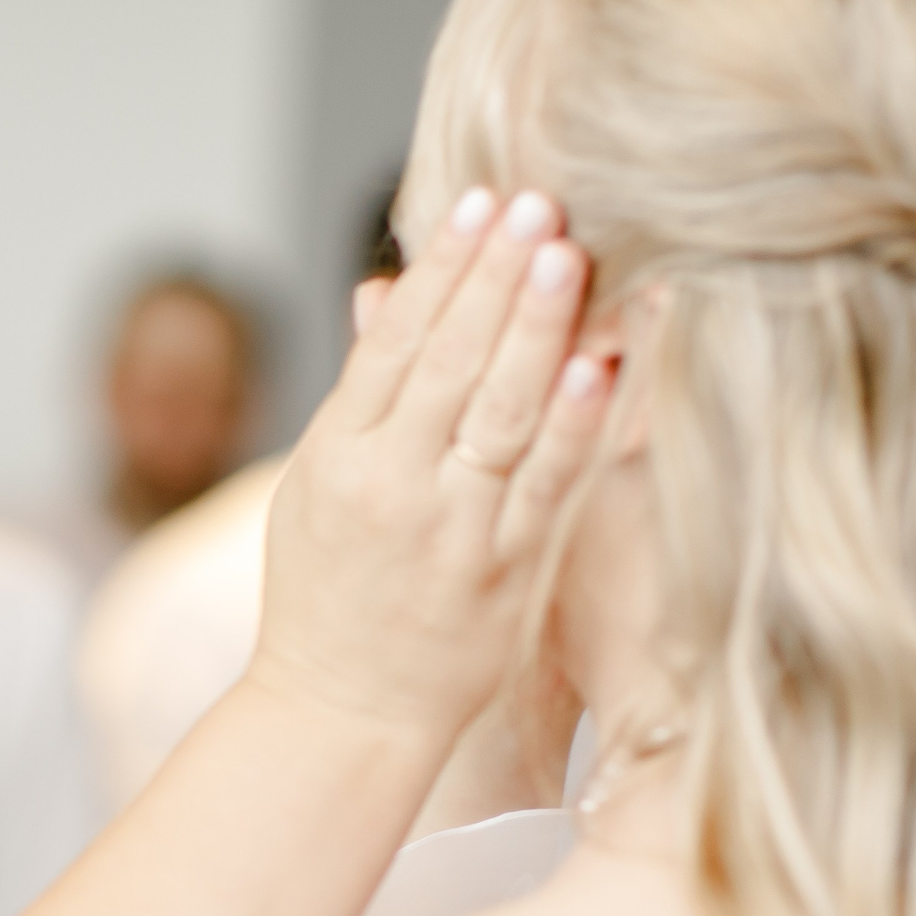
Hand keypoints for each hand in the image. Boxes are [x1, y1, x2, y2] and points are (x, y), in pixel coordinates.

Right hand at [251, 188, 607, 739]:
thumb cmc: (327, 598)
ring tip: (567, 253)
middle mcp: (389, 487)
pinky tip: (600, 365)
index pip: (392, 344)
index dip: (440, 270)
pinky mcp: (503, 573)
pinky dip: (573, 425)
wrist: (341, 714)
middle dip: (494, 277)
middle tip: (539, 200)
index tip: (480, 202)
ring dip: (535, 328)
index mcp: (335, 458)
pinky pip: (545, 486)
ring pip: (498, 412)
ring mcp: (449, 530)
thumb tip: (383, 291)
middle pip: (446, 363)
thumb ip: (359, 392)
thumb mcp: (315, 487)